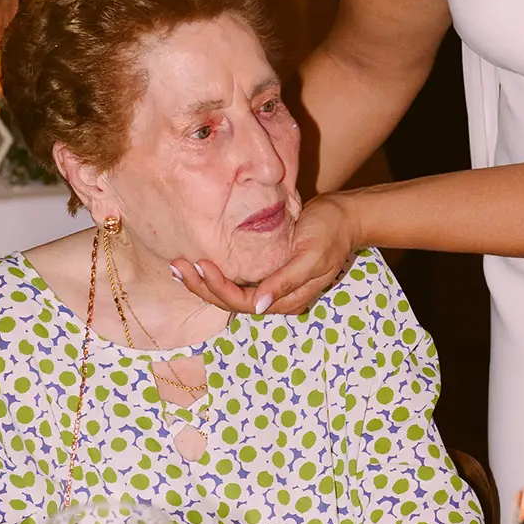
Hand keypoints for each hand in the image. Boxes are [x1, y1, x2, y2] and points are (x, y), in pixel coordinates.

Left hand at [170, 193, 359, 318]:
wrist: (345, 216)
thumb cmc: (330, 232)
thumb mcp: (312, 256)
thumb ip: (286, 283)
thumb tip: (259, 307)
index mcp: (288, 299)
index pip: (242, 302)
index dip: (218, 288)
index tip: (200, 265)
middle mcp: (276, 298)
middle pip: (230, 302)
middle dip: (202, 287)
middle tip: (177, 265)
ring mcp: (271, 287)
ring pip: (230, 294)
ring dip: (204, 283)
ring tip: (179, 266)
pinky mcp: (268, 273)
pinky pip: (237, 280)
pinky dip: (216, 274)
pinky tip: (200, 263)